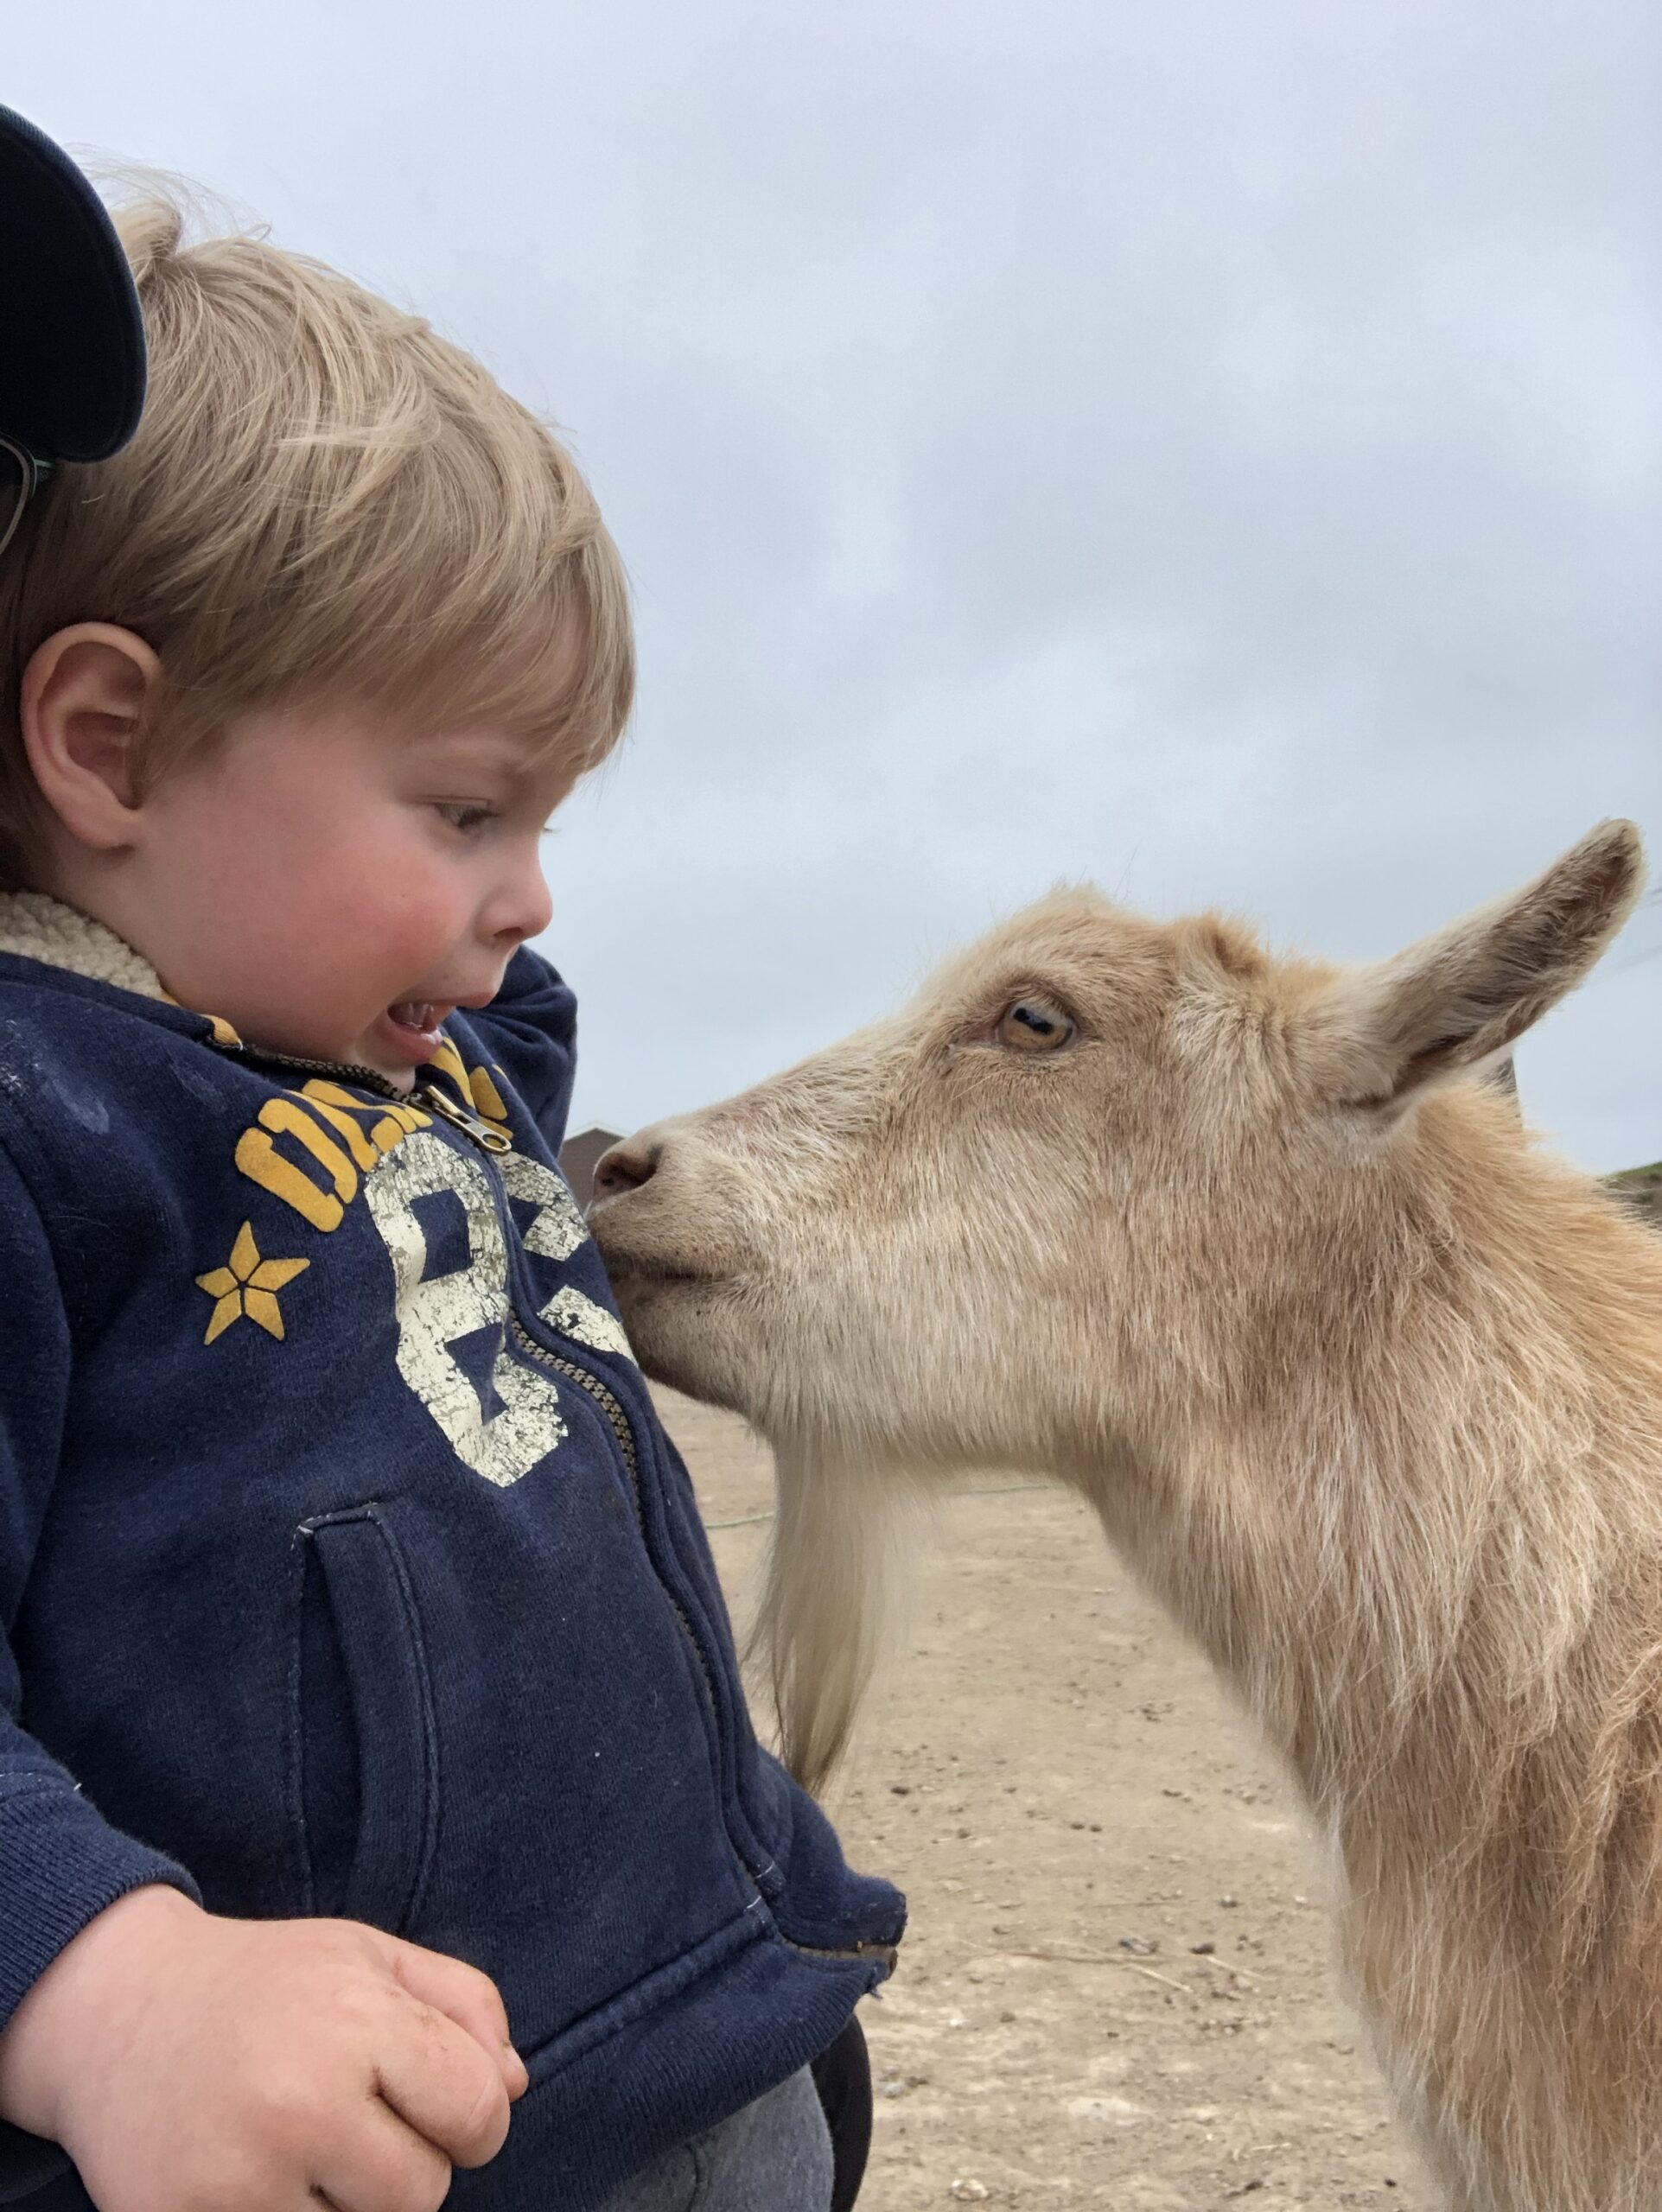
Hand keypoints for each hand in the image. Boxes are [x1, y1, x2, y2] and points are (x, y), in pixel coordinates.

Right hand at [0, 1885, 528, 2211]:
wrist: (116, 2012)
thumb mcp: (371, 1956)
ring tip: (299, 2145)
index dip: (471, 2112)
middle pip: (424, 2194)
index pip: (478, 2112)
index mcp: (353, 2023)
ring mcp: (237, 2184)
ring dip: (347, 2205)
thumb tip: (514, 2086)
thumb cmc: (265, 1984)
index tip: (430, 2098)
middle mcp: (297, 2105)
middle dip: (403, 2163)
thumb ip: (463, 2006)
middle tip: (348, 2118)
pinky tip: (261, 2176)